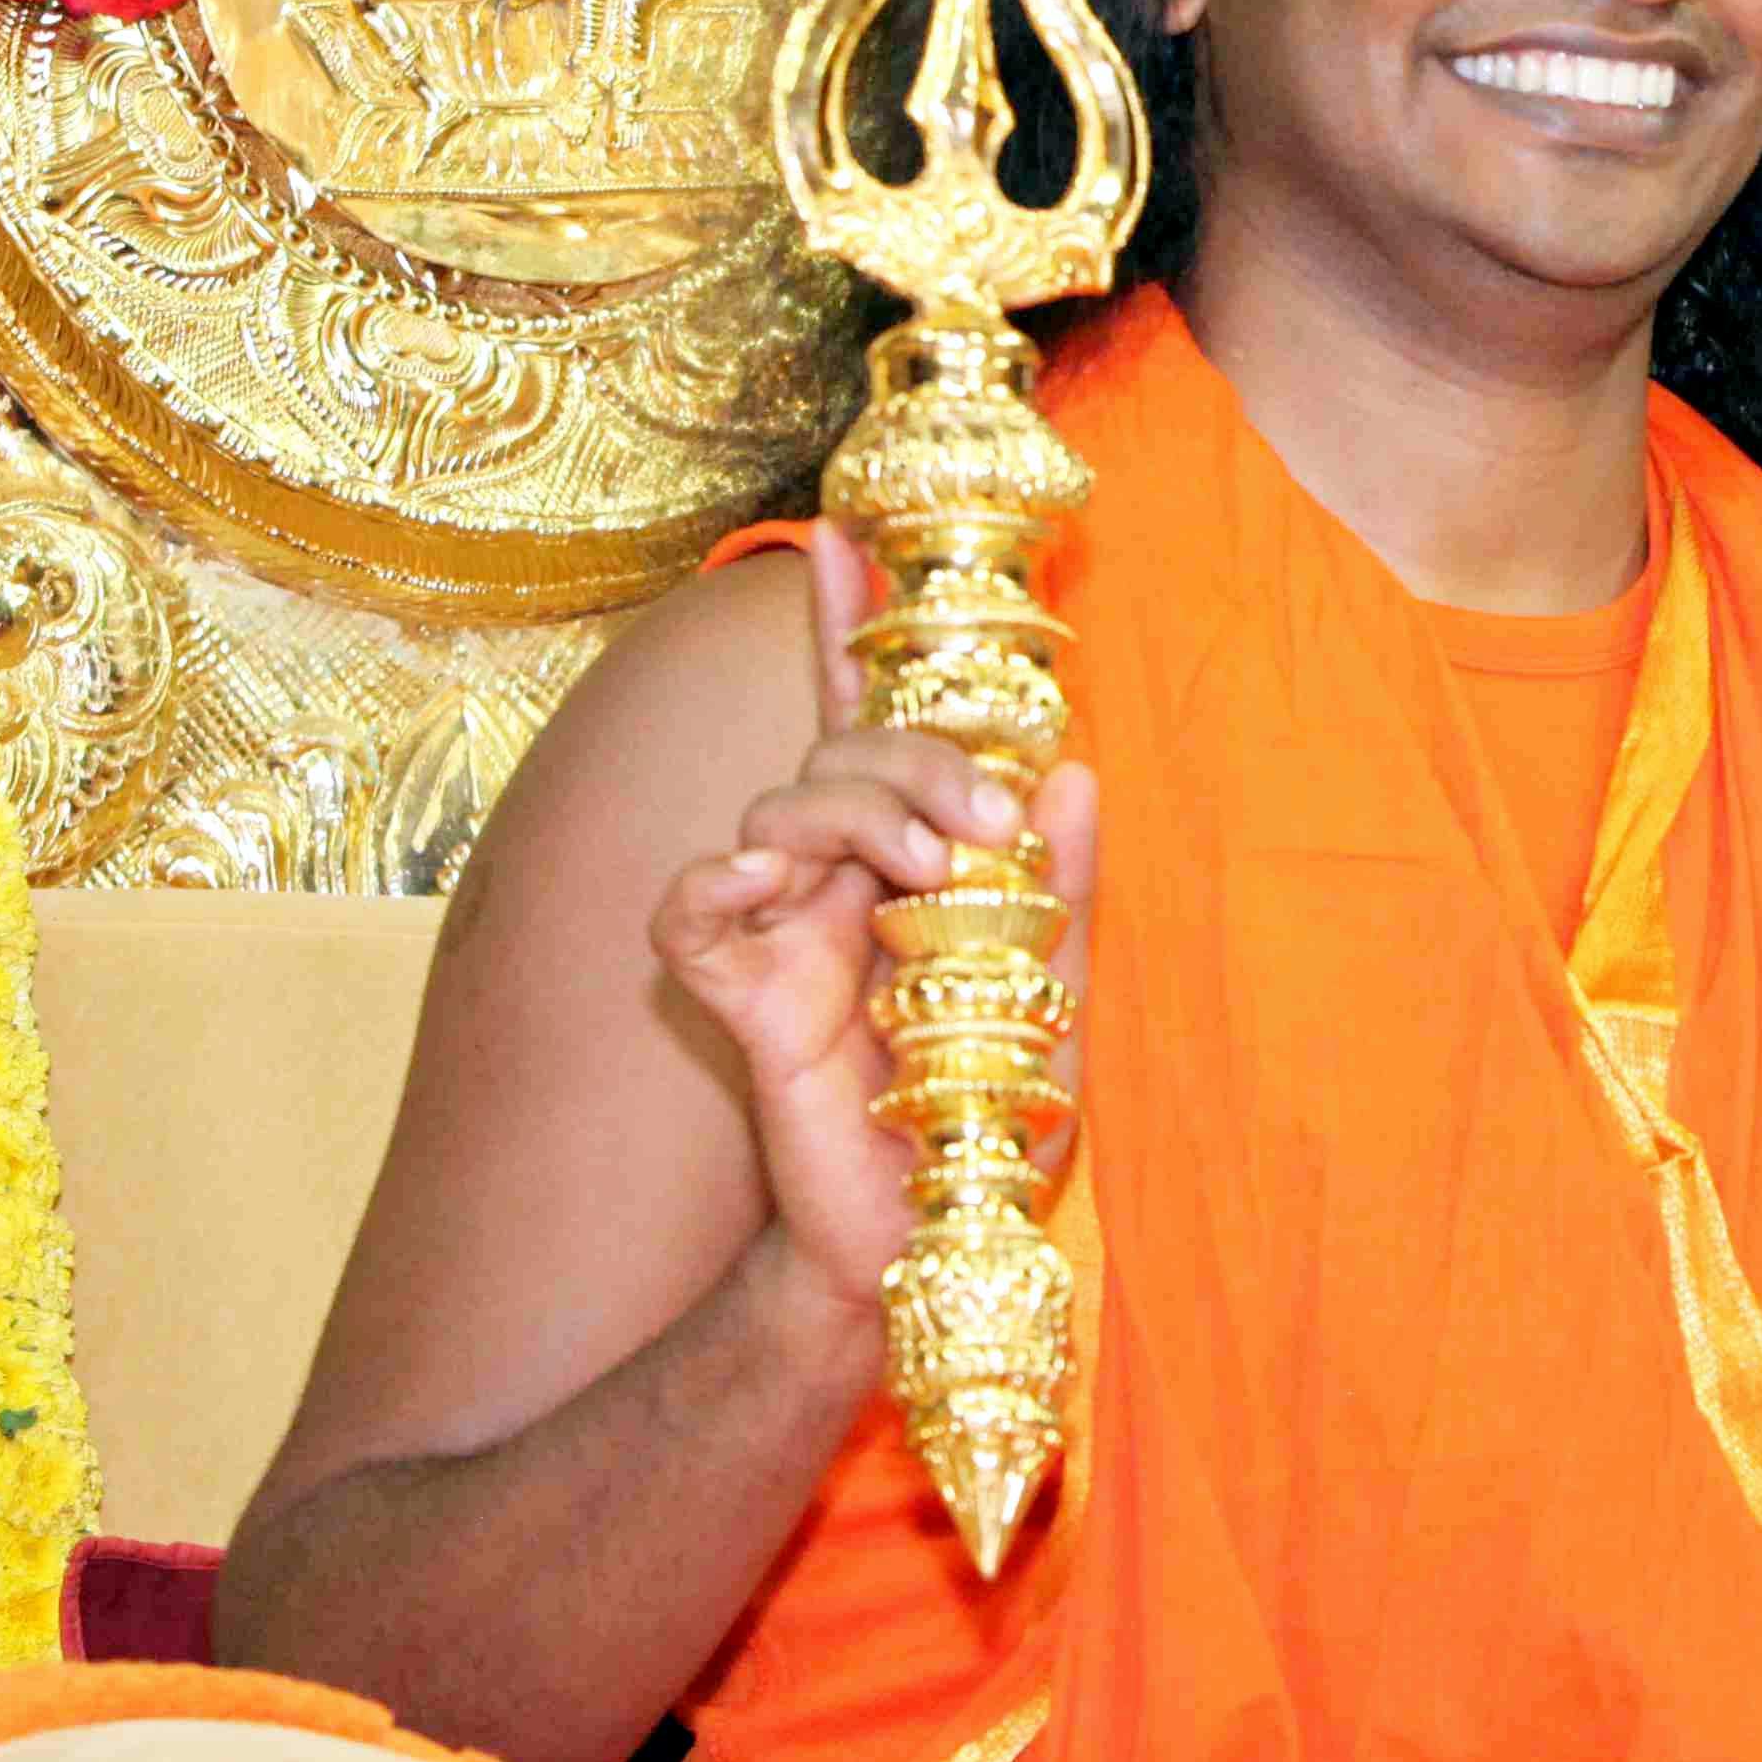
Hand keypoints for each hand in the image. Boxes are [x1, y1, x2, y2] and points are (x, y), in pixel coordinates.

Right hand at [647, 525, 1093, 1334]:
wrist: (929, 1229)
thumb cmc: (988, 1115)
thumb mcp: (1053, 994)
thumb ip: (1061, 889)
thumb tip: (1071, 768)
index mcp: (916, 857)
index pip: (879, 721)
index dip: (849, 624)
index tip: (833, 532)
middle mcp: (842, 873)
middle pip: (846, 747)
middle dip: (915, 759)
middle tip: (980, 828)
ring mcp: (782, 922)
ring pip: (780, 801)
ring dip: (855, 814)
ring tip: (922, 876)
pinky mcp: (736, 987)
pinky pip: (690, 904)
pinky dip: (717, 879)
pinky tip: (762, 886)